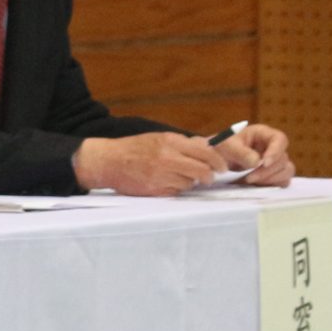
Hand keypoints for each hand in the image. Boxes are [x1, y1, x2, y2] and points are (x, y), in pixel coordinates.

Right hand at [72, 132, 223, 196]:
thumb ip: (182, 144)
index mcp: (170, 141)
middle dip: (208, 176)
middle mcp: (167, 158)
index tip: (222, 167)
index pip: (205, 152)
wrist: (109, 161)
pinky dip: (175, 189)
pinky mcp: (155, 190)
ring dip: (188, 182)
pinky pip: (176, 192)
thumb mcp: (159, 138)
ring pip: (190, 183)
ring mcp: (161, 175)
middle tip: (207, 177)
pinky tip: (164, 182)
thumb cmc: (135, 148)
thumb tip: (209, 148)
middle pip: (202, 171)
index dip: (218, 162)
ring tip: (176, 176)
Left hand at [218, 123, 294, 185]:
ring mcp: (274, 161)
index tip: (264, 163)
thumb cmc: (220, 148)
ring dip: (272, 179)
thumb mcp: (226, 146)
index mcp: (262, 134)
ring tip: (251, 181)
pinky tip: (257, 185)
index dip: (276, 151)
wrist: (214, 161)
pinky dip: (273, 185)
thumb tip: (257, 162)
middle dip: (267, 171)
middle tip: (249, 178)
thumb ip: (241, 152)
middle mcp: (272, 147)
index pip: (280, 139)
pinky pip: (283, 181)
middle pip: (283, 158)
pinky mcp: (273, 174)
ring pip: (286, 170)